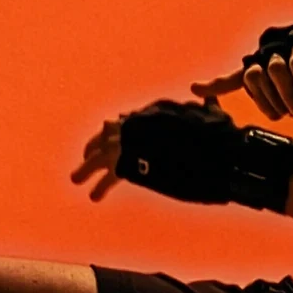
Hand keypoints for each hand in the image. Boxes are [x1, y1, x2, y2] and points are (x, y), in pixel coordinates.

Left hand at [70, 99, 292, 209]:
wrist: (211, 148)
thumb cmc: (216, 134)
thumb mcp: (210, 115)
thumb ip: (206, 106)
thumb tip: (209, 96)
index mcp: (155, 111)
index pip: (129, 119)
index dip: (120, 129)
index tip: (110, 134)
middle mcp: (138, 122)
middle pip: (110, 133)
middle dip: (96, 145)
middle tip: (86, 157)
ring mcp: (131, 141)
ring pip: (102, 153)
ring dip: (87, 168)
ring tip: (76, 180)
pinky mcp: (130, 160)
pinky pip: (111, 175)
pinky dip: (102, 186)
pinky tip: (94, 196)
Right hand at [191, 20, 292, 143]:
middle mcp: (281, 52)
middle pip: (273, 71)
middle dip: (288, 95)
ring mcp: (268, 67)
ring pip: (254, 80)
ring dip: (268, 100)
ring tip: (284, 114)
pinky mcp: (258, 83)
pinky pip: (233, 81)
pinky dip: (216, 85)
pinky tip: (198, 89)